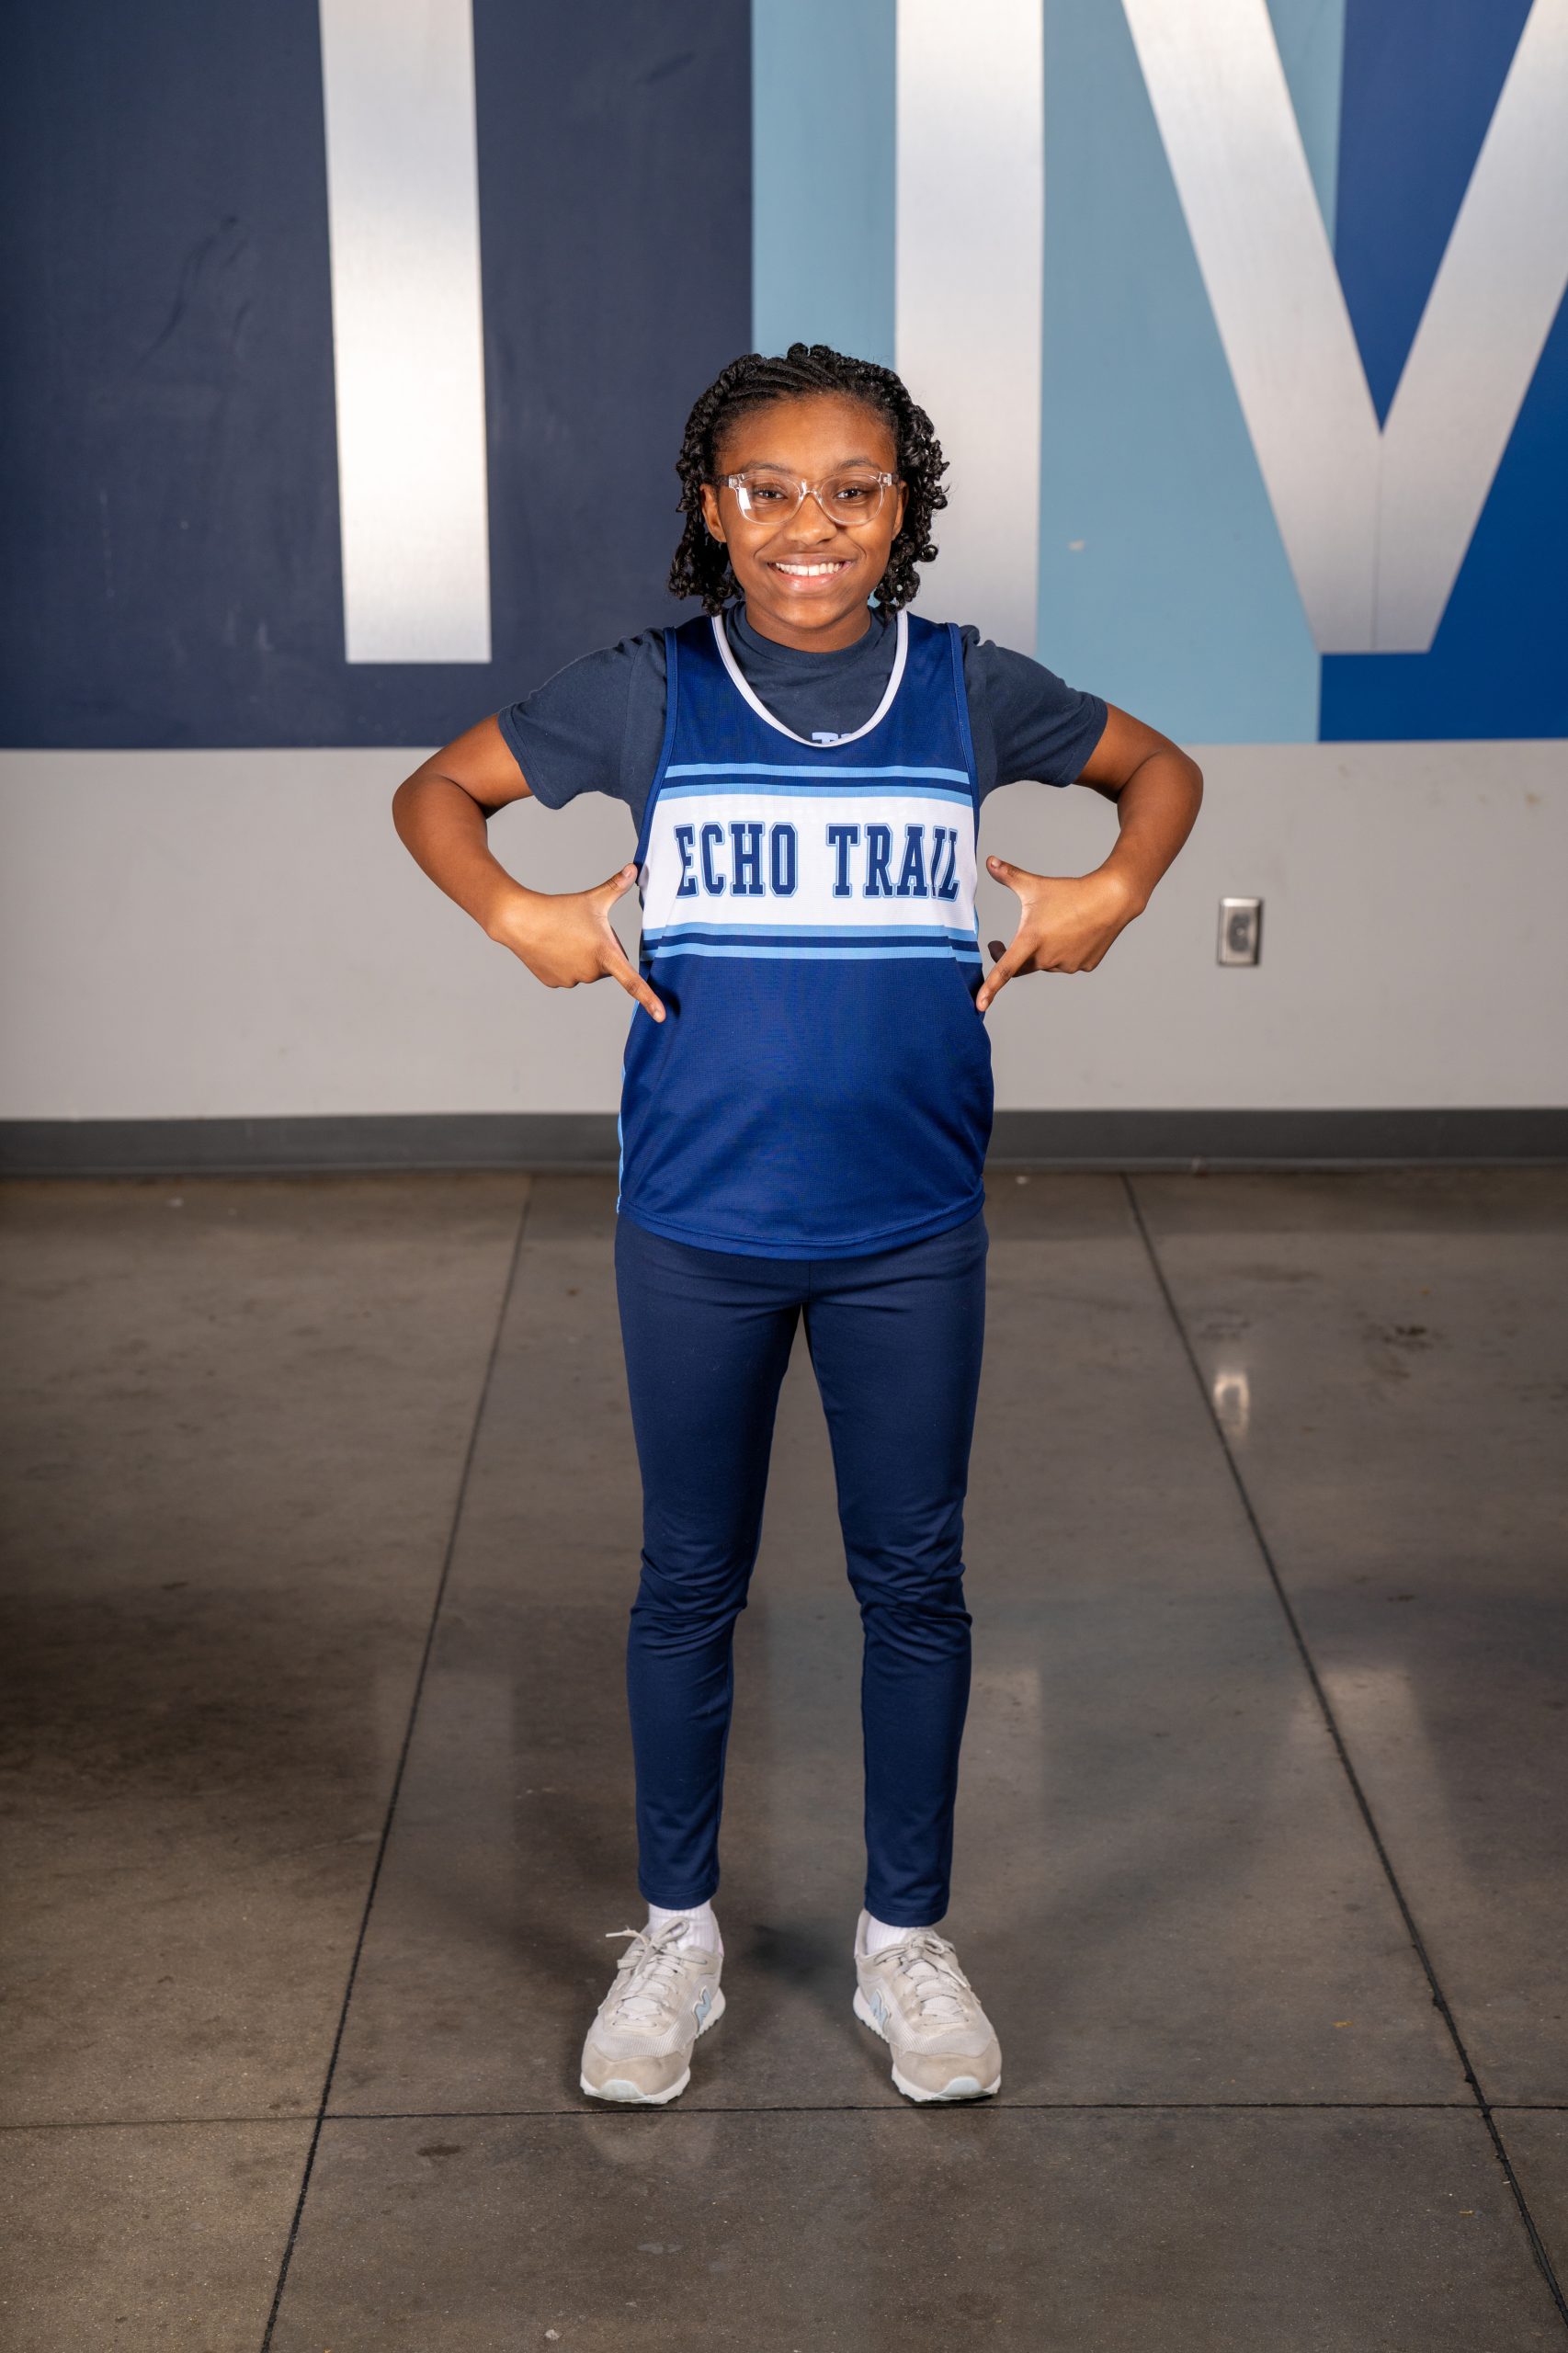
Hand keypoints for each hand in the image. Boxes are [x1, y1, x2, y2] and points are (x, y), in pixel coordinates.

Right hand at [488, 865, 664, 1022]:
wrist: (520, 920)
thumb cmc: (560, 909)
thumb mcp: (593, 898)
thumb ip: (617, 886)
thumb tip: (634, 868)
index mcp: (605, 954)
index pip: (632, 981)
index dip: (649, 999)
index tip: (661, 1017)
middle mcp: (590, 973)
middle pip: (606, 966)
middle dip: (599, 952)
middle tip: (582, 932)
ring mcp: (572, 980)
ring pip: (586, 971)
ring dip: (581, 958)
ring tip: (564, 938)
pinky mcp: (555, 984)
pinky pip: (568, 975)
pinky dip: (564, 964)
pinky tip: (553, 948)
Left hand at [975, 857, 1143, 1013]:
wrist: (1112, 899)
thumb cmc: (1070, 892)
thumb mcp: (1035, 884)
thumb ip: (1008, 875)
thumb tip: (989, 861)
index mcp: (1031, 940)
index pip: (1005, 969)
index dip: (990, 988)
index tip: (980, 1005)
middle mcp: (1048, 958)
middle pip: (1023, 964)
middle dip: (1012, 955)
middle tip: (1001, 944)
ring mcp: (1067, 965)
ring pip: (1045, 963)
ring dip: (1042, 952)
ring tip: (1054, 927)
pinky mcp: (1083, 966)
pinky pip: (1065, 963)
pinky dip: (1063, 952)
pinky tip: (1073, 934)